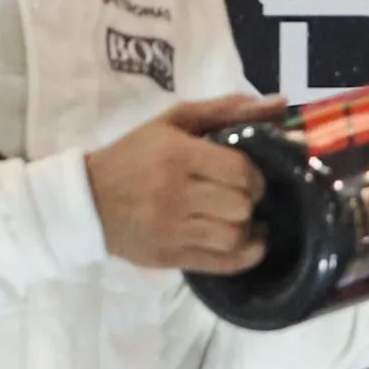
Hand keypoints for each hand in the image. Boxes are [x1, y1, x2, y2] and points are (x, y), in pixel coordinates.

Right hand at [86, 93, 281, 272]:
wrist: (86, 201)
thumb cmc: (135, 154)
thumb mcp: (175, 122)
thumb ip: (229, 109)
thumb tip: (281, 103)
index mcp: (178, 156)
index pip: (240, 171)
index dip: (255, 175)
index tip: (248, 176)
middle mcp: (175, 195)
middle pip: (241, 206)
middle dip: (249, 200)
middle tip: (241, 196)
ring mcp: (171, 231)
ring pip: (234, 236)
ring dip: (246, 228)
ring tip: (241, 218)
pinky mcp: (168, 258)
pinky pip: (222, 264)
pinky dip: (245, 255)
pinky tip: (247, 242)